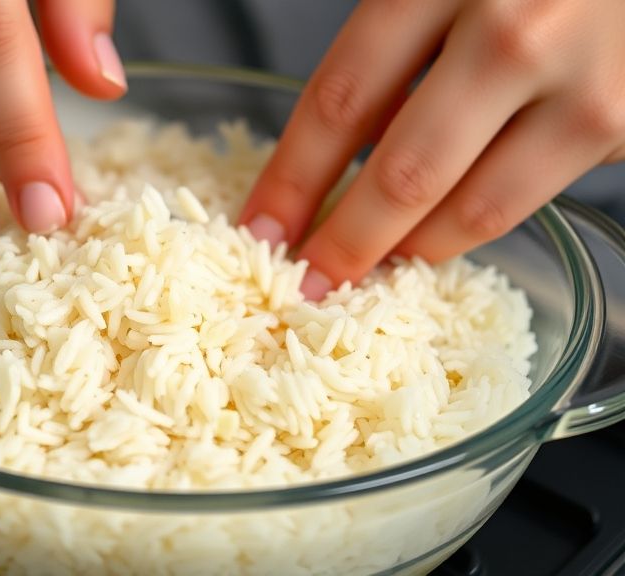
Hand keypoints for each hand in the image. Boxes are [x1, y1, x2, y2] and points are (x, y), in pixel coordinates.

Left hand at [240, 0, 624, 298]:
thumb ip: (393, 51)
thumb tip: (338, 159)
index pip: (342, 98)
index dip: (292, 176)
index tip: (260, 226)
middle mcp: (514, 32)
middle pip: (404, 172)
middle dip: (345, 242)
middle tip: (309, 281)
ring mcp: (579, 85)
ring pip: (472, 209)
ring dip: (407, 251)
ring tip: (369, 266)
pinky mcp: (623, 125)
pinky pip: (525, 200)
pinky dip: (469, 225)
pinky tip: (434, 230)